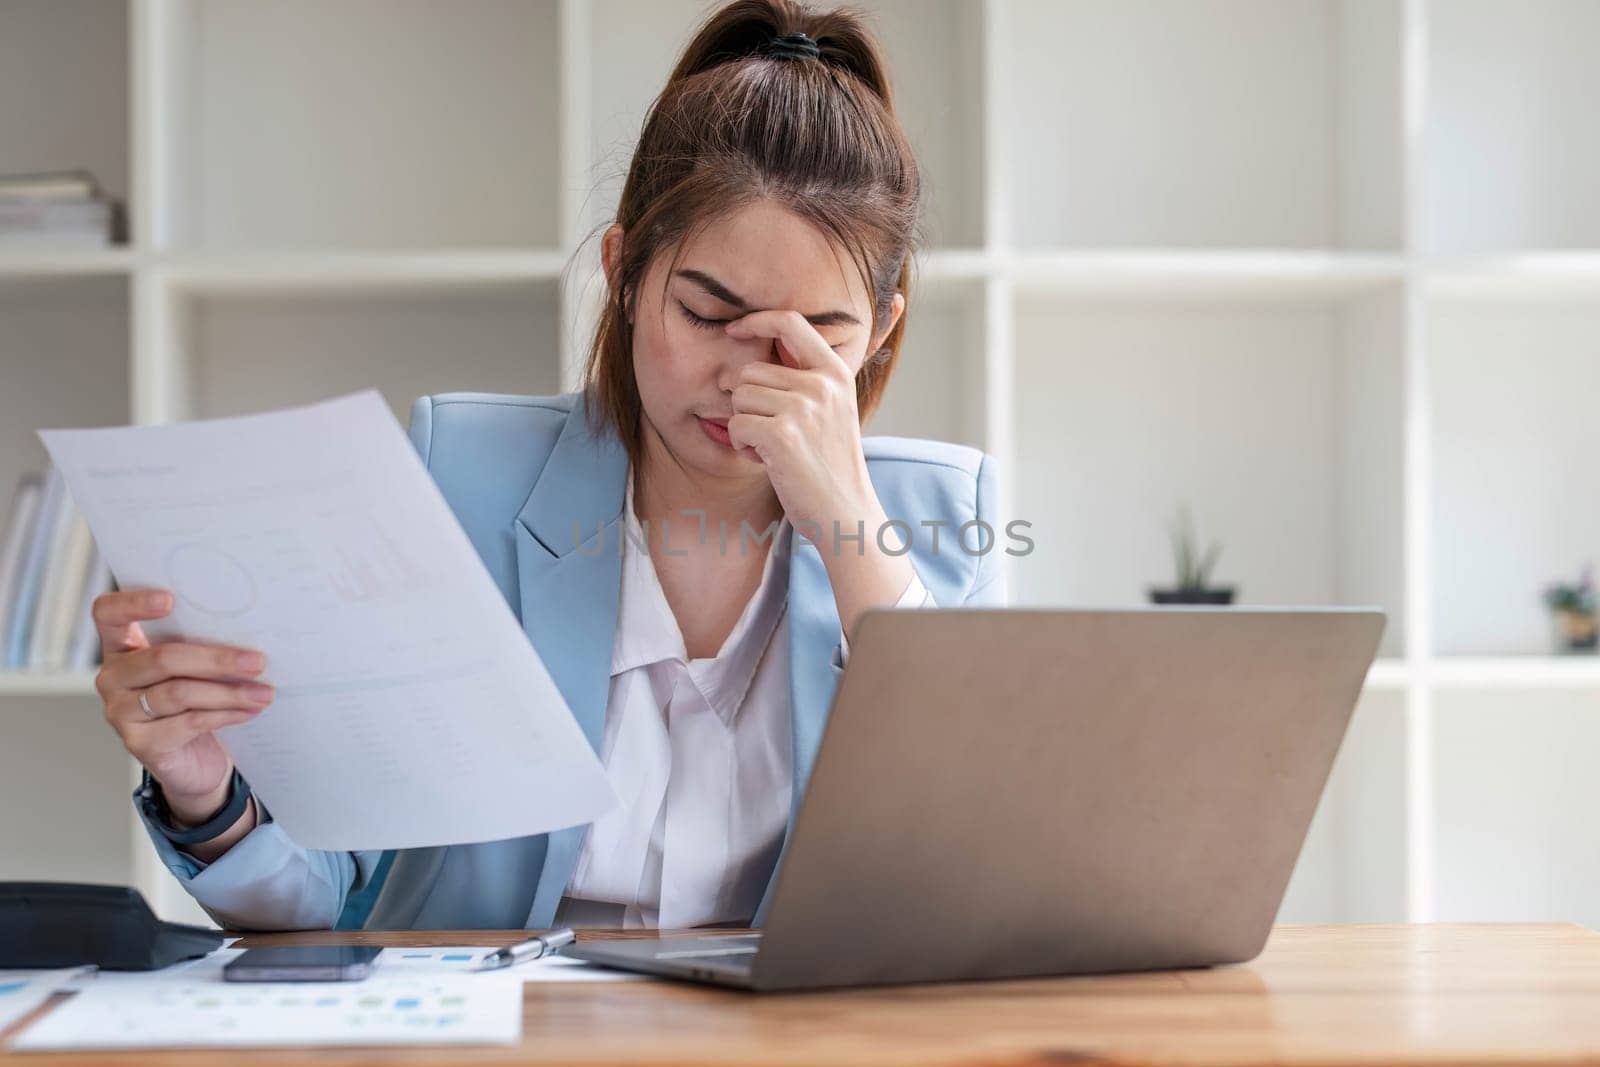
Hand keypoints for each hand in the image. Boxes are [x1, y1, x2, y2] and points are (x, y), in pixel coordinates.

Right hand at [93, 588, 273, 823]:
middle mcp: (114, 677)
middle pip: (163, 659)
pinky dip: (225, 714)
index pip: (108, 614)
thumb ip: (203, 644)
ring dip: (229, 692)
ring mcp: (121, 712)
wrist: (194, 760)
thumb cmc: (195, 701)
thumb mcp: (195, 667)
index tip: (170, 599)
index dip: (133, 603)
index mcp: (122, 646)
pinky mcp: (139, 743)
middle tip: (257, 661)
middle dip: (216, 660)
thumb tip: (251, 628)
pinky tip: (249, 711)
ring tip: (264, 692)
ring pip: (179, 693)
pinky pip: (188, 722)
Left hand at [723, 309, 875, 535]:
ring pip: (739, 397)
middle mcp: (821, 384)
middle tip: (774, 432)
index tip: (735, 329)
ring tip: (773, 447)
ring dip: (745, 425)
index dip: (756, 321)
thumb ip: (806, 377)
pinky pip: (735, 426)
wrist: (846, 511)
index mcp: (835, 372)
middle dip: (748, 402)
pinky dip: (742, 446)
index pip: (790, 322)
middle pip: (750, 371)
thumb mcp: (832, 408)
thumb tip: (763, 342)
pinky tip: (767, 460)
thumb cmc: (831, 463)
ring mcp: (802, 408)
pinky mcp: (781, 435)